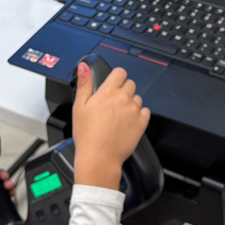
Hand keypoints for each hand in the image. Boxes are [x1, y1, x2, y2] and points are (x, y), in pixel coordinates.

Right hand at [72, 61, 150, 189]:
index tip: (113, 85)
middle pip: (130, 84)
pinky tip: (127, 123)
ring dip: (131, 103)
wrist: (99, 157)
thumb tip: (84, 67)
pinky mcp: (142, 122)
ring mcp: (134, 110)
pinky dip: (139, 115)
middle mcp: (123, 98)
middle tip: (113, 104)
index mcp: (107, 92)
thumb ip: (84, 84)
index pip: (120, 72)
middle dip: (123, 90)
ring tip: (118, 116)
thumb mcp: (79, 106)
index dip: (116, 78)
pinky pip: (145, 112)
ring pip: (138, 98)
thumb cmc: (87, 135)